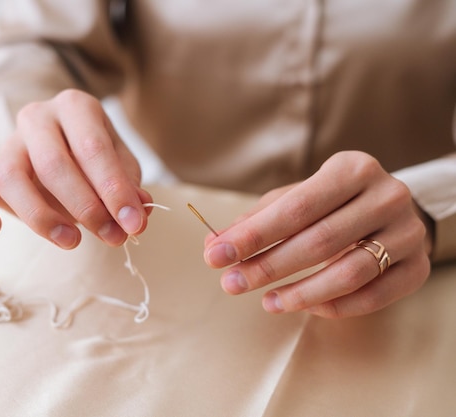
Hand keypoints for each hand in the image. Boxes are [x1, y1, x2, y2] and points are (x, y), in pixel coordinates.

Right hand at [0, 89, 151, 248]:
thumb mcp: (119, 162)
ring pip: (11, 177)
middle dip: (86, 206)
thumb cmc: (94, 155)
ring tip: (72, 242)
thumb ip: (128, 185)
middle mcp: (38, 117)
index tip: (134, 224)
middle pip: (52, 163)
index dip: (114, 189)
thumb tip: (140, 212)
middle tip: (112, 236)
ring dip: (41, 216)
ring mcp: (9, 143)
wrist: (60, 141)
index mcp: (75, 107)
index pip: (93, 148)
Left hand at [203, 151, 430, 318]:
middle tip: (232, 284)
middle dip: (267, 266)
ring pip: (349, 273)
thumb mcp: (297, 198)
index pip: (295, 209)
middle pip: (319, 241)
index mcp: (352, 169)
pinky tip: (306, 307)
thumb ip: (258, 219)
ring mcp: (407, 232)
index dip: (253, 236)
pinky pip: (373, 296)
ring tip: (267, 302)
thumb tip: (214, 245)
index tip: (216, 256)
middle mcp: (386, 196)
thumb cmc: (334, 202)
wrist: (394, 210)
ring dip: (301, 293)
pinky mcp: (418, 267)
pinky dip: (335, 307)